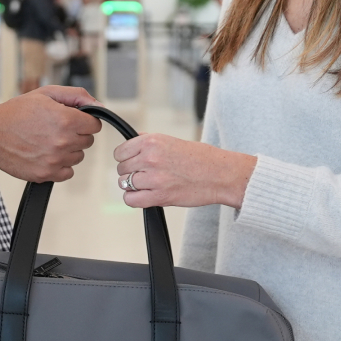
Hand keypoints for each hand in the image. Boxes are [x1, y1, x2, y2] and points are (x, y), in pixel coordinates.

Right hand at [0, 86, 101, 181]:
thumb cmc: (17, 112)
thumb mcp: (46, 94)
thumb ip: (76, 96)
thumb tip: (98, 105)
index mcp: (66, 120)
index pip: (95, 125)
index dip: (85, 121)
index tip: (73, 120)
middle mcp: (63, 141)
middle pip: (87, 141)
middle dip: (76, 134)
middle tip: (56, 129)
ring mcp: (55, 160)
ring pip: (78, 157)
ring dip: (68, 150)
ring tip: (48, 141)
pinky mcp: (46, 174)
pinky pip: (67, 172)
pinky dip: (60, 165)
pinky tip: (46, 155)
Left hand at [113, 133, 256, 209]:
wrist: (221, 174)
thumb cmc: (202, 158)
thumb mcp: (172, 140)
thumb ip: (149, 141)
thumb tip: (132, 141)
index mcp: (152, 142)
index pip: (120, 152)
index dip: (125, 158)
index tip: (132, 161)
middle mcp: (150, 158)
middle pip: (121, 168)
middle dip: (130, 171)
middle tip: (144, 174)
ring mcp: (154, 178)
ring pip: (125, 184)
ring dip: (133, 186)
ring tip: (147, 184)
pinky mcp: (159, 196)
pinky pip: (131, 200)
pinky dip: (134, 199)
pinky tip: (144, 195)